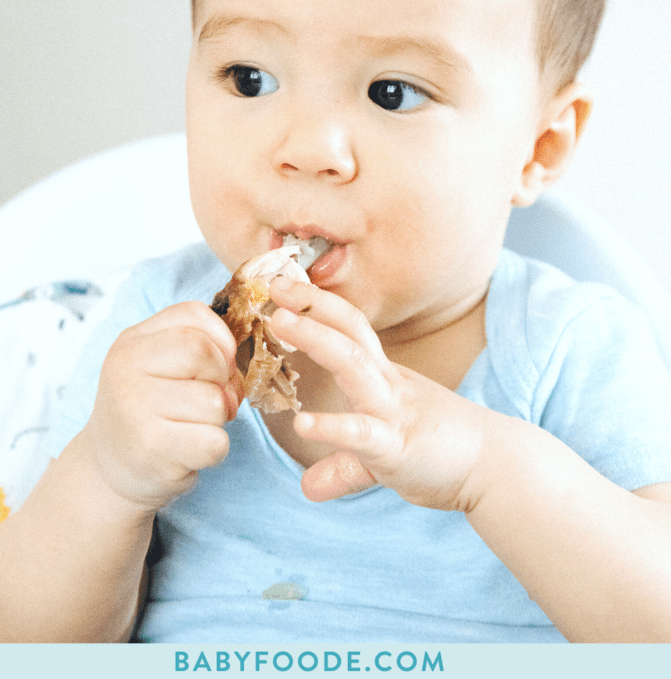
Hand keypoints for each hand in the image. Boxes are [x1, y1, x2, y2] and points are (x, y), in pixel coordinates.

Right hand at [81, 302, 244, 510]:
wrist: (109, 467)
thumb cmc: (147, 409)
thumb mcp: (159, 363)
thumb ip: (198, 346)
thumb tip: (233, 365)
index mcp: (133, 340)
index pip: (193, 315)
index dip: (221, 340)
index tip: (216, 364)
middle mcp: (126, 369)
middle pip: (205, 354)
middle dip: (222, 380)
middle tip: (208, 400)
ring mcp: (135, 409)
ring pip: (215, 402)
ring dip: (217, 420)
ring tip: (191, 427)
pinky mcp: (151, 449)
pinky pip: (214, 442)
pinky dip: (214, 451)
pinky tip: (188, 451)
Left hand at [268, 278, 489, 508]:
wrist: (495, 468)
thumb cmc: (441, 450)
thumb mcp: (383, 449)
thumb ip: (344, 462)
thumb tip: (309, 485)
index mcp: (383, 376)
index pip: (349, 326)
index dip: (317, 303)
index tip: (283, 284)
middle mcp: (386, 384)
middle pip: (348, 330)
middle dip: (311, 304)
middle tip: (273, 284)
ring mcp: (392, 412)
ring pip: (352, 363)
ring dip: (315, 338)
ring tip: (279, 323)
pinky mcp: (397, 448)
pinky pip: (361, 434)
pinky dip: (331, 427)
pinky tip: (303, 423)